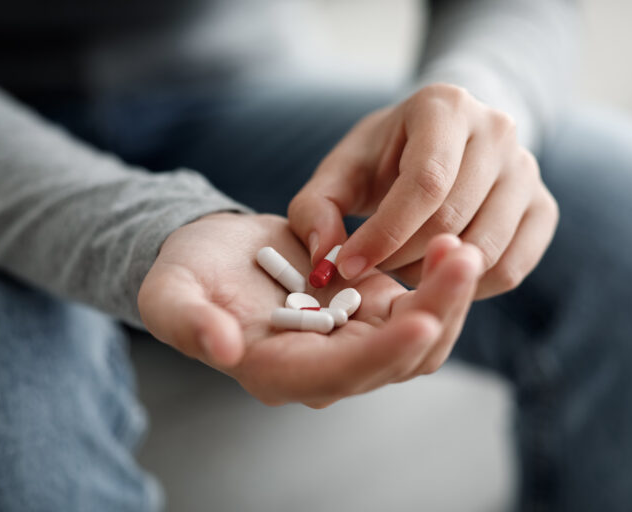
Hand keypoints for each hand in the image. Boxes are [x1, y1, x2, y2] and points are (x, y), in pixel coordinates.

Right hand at [138, 213, 482, 407]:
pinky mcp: (371, 312)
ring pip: (419, 339)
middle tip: (461, 256)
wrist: (215, 257)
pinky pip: (419, 309)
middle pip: (396, 361)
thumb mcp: (170, 294)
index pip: (339, 374)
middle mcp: (324, 368)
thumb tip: (223, 348)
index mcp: (276, 372)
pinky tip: (447, 243)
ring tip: (460, 245)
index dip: (381, 353)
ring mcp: (354, 341)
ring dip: (447, 299)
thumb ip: (188, 323)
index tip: (420, 319)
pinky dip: (438, 283)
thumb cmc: (187, 276)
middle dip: (436, 314)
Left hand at [288, 83, 558, 298]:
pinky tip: (435, 275)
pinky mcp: (543, 208)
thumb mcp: (340, 171)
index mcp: (445, 106)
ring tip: (401, 270)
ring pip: (485, 248)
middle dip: (401, 257)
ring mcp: (528, 169)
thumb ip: (315, 209)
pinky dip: (469, 286)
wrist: (441, 144)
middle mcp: (498, 130)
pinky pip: (512, 266)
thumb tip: (326, 259)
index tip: (349, 267)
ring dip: (433, 275)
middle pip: (454, 218)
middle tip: (371, 269)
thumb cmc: (383, 159)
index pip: (426, 183)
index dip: (385, 233)